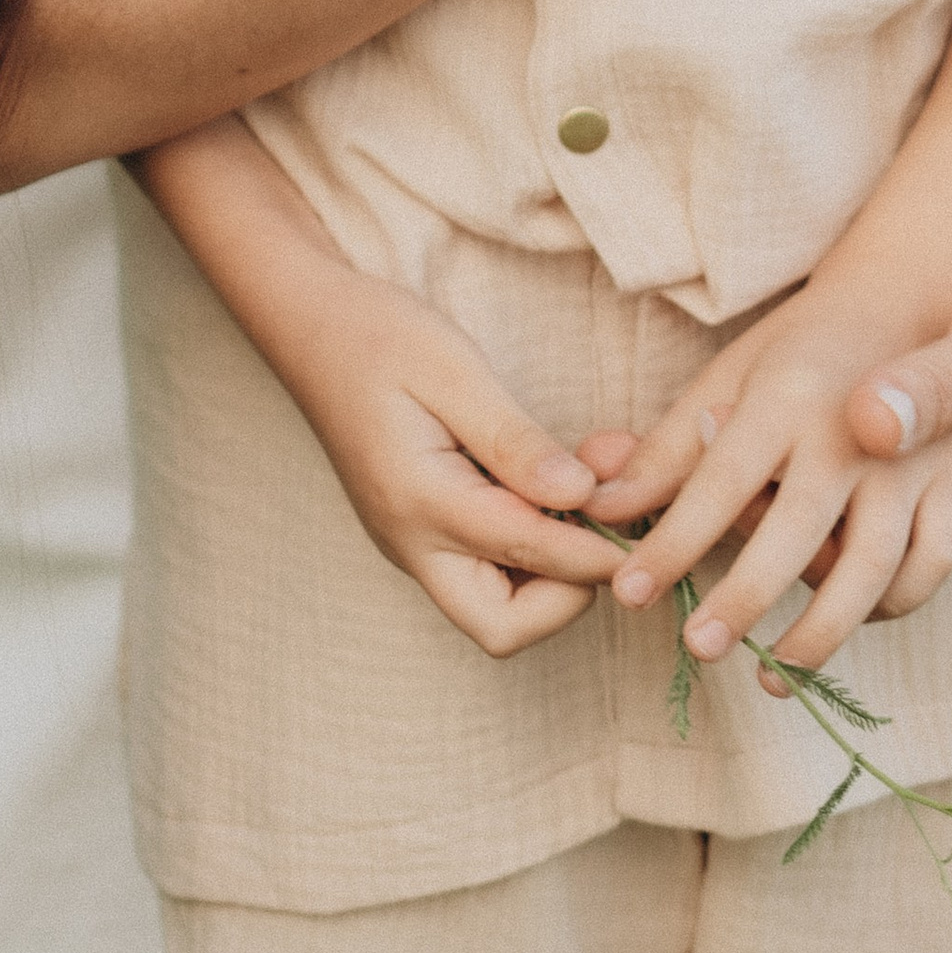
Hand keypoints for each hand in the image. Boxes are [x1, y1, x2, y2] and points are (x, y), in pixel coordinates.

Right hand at [275, 270, 624, 658]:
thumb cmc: (379, 336)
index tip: (642, 525)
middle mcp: (412, 541)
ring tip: (592, 493)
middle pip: (501, 627)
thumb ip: (514, 440)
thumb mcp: (452, 370)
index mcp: (418, 501)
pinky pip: (486, 568)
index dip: (591, 549)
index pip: (524, 553)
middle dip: (566, 595)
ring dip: (555, 569)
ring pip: (496, 608)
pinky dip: (534, 545)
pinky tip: (559, 486)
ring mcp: (414, 542)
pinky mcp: (424, 530)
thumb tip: (579, 494)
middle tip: (604, 528)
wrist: (309, 325)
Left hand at [576, 292, 951, 677]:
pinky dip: (889, 608)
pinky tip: (845, 627)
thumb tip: (597, 503)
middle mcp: (855, 428)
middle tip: (697, 648)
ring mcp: (917, 458)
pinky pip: (929, 568)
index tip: (629, 592)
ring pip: (872, 565)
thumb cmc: (796, 355)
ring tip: (769, 671)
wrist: (902, 306)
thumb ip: (667, 450)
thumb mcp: (725, 380)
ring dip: (820, 629)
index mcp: (787, 393)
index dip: (672, 542)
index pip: (720, 481)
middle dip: (743, 599)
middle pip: (797, 531)